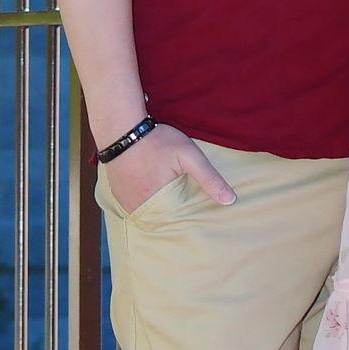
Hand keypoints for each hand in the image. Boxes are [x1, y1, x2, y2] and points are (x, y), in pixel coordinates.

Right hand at [105, 124, 236, 210]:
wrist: (120, 128)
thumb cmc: (156, 140)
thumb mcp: (189, 155)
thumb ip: (209, 178)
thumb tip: (230, 201)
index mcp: (160, 204)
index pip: (179, 222)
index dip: (188, 217)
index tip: (193, 209)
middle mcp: (140, 208)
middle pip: (161, 220)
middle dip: (172, 214)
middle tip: (178, 200)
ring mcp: (126, 203)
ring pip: (147, 215)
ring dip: (156, 210)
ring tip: (165, 196)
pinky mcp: (117, 196)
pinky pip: (134, 207)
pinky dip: (143, 203)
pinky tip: (149, 191)